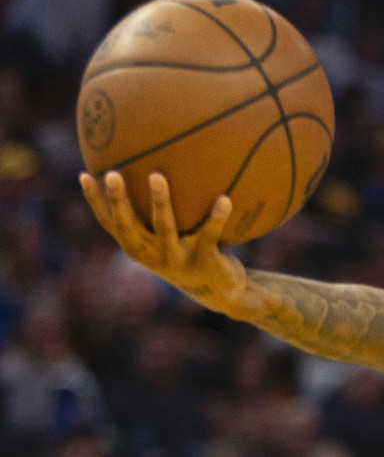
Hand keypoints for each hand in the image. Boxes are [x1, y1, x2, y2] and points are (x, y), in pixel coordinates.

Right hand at [79, 171, 247, 313]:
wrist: (218, 291)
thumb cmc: (190, 252)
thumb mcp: (170, 237)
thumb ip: (159, 214)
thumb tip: (157, 168)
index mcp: (138, 247)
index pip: (109, 223)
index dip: (95, 202)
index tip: (84, 175)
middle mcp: (151, 255)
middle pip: (128, 225)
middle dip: (118, 200)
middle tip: (111, 174)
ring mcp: (176, 259)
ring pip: (164, 228)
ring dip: (159, 202)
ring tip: (157, 176)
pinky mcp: (203, 261)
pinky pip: (209, 235)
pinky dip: (217, 217)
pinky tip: (225, 198)